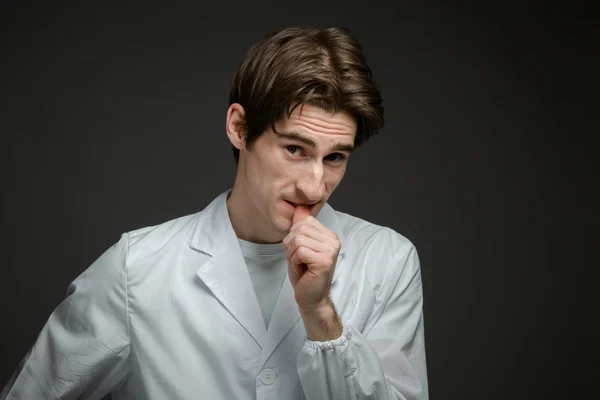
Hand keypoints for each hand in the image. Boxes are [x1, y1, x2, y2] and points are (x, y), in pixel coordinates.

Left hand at [283, 205, 342, 339]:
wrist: (311, 298)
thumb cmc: (305, 274)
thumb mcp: (299, 246)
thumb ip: (300, 227)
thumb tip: (299, 206)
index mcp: (329, 235)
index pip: (304, 221)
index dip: (294, 237)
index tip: (301, 253)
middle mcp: (333, 240)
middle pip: (299, 230)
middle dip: (291, 247)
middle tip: (300, 261)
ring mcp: (331, 250)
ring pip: (297, 240)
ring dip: (292, 255)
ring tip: (302, 265)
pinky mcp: (325, 260)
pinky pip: (300, 251)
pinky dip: (295, 262)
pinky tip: (303, 270)